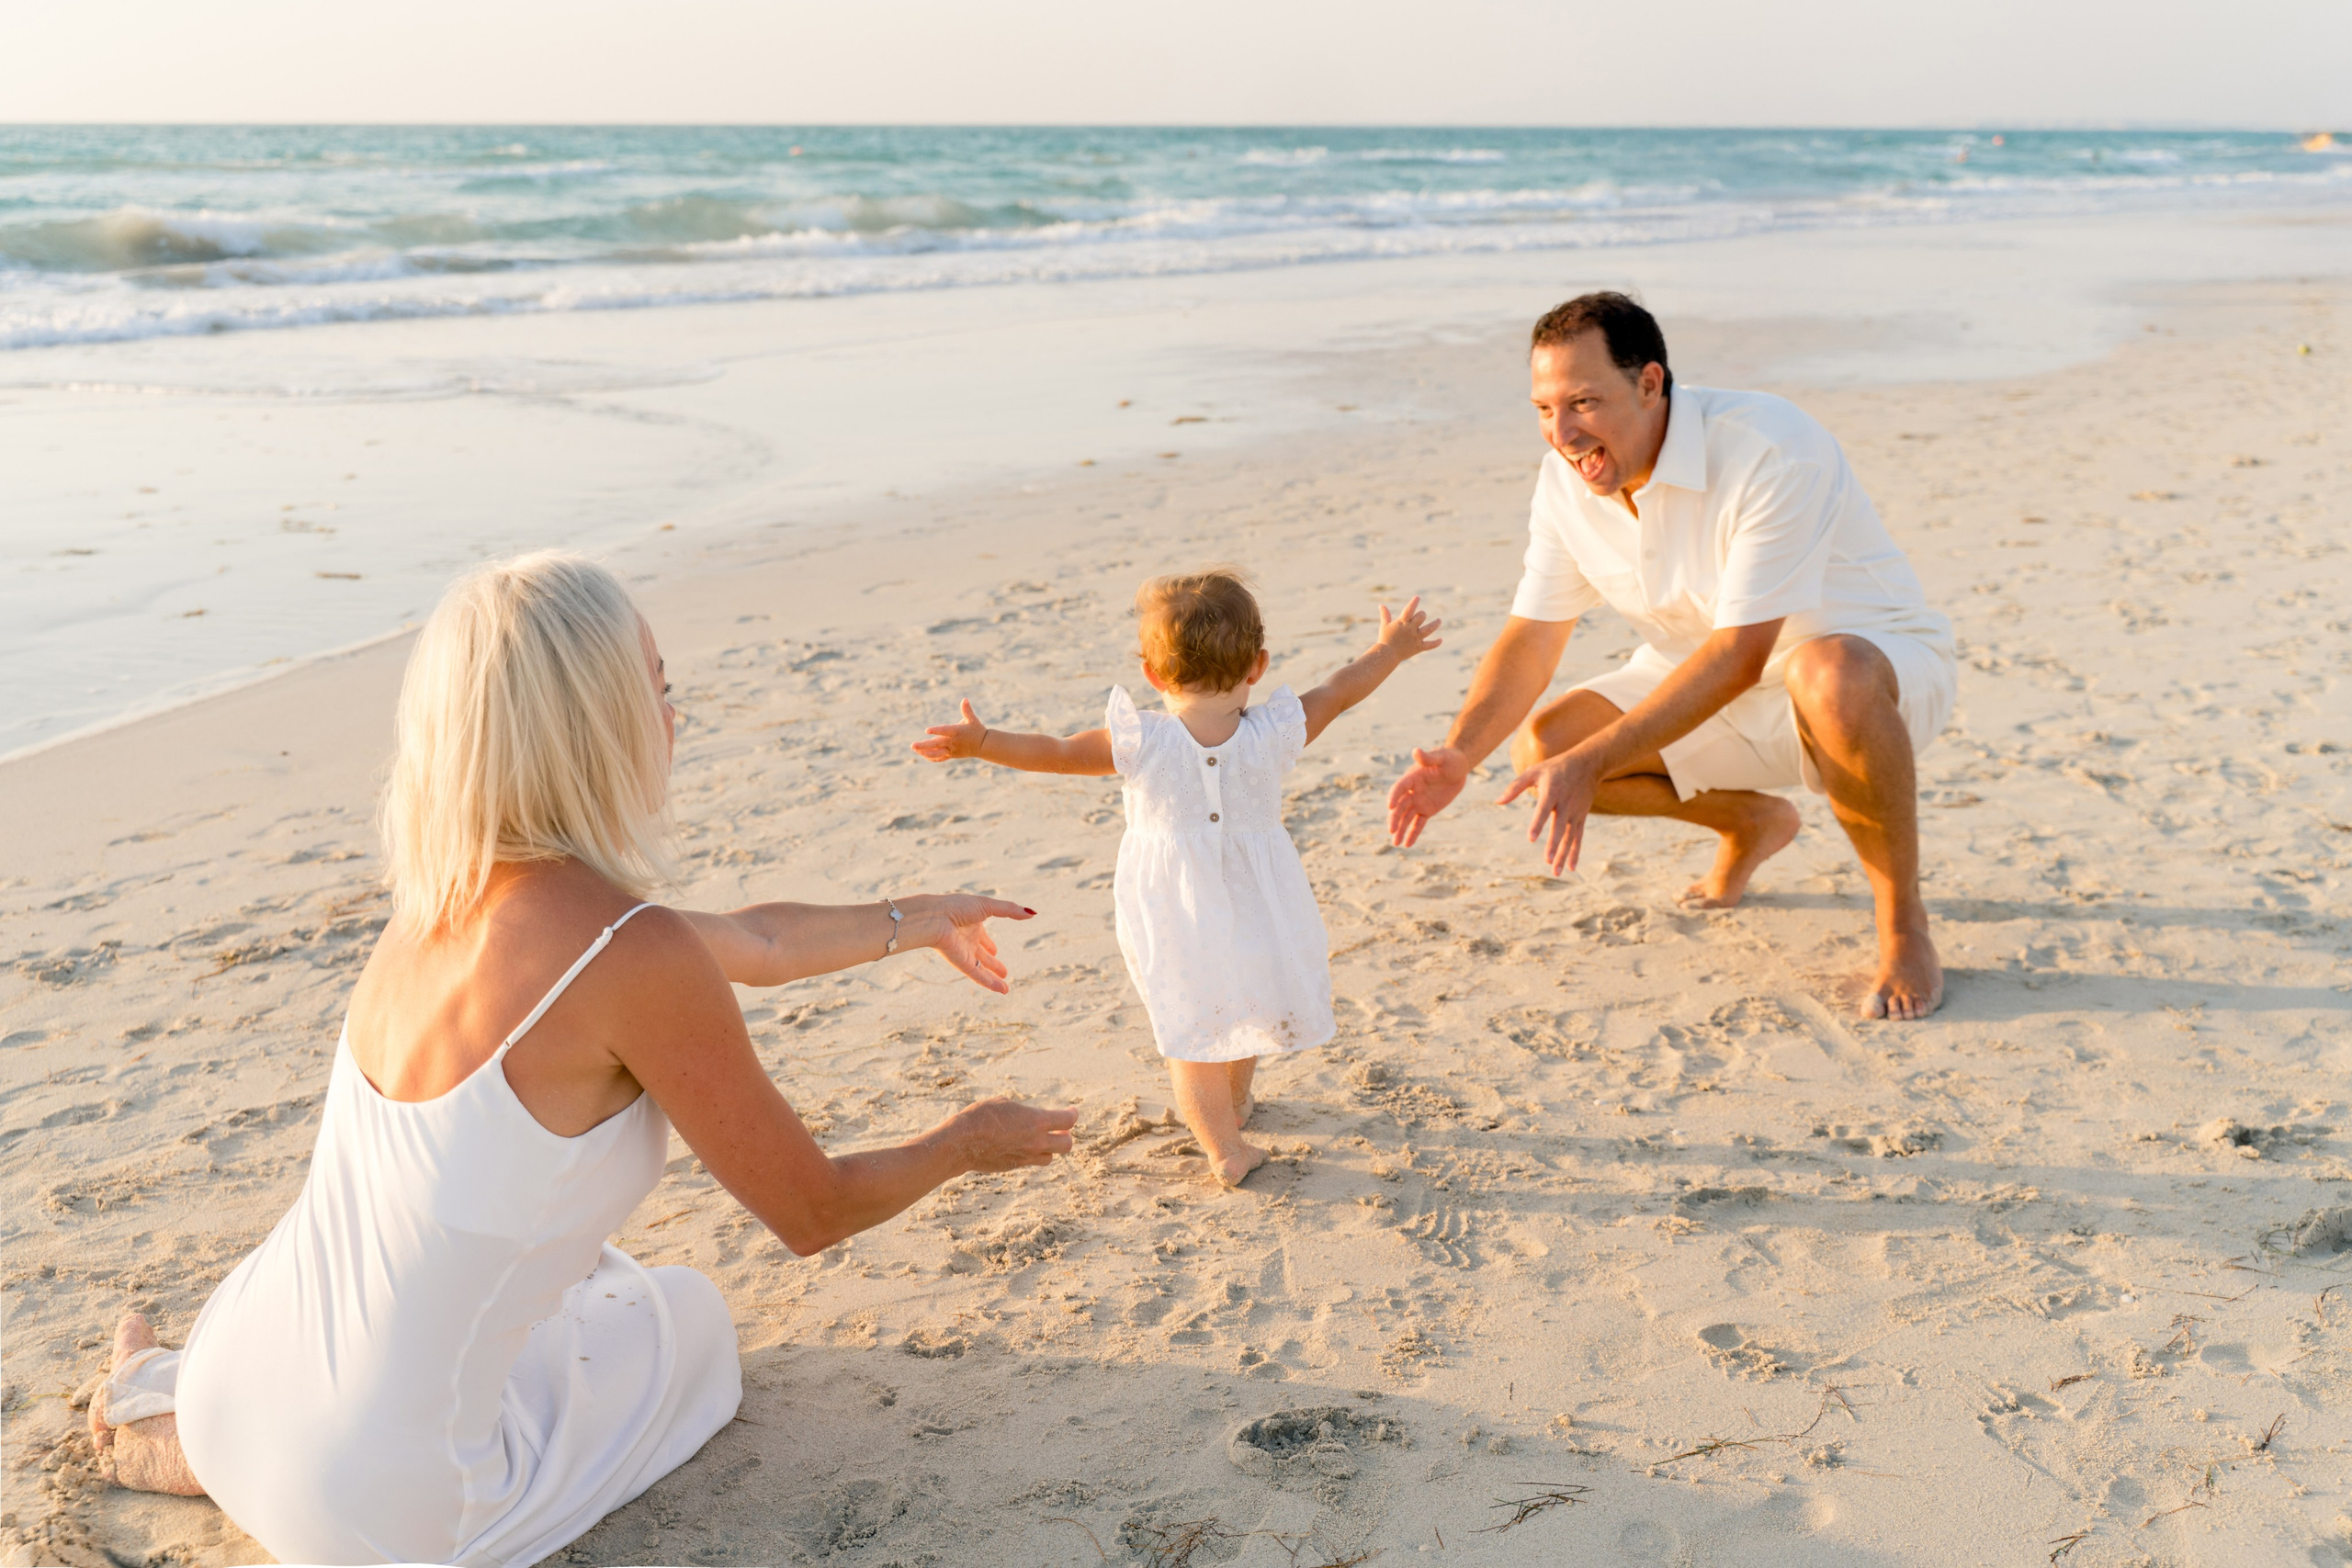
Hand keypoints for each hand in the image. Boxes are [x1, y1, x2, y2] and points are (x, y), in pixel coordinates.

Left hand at [895, 893, 1032, 993]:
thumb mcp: (988, 906)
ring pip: (981, 969)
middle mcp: (967, 939)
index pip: (982, 937)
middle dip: (992, 963)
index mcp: (972, 924)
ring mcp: (964, 952)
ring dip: (993, 978)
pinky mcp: (961, 963)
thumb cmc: (957, 907)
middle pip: (982, 955)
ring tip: (1005, 988)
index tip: (995, 950)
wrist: (935, 918)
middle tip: (1004, 972)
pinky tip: (1002, 990)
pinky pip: (978, 975)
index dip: (989, 943)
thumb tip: (1031, 914)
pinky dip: (990, 983)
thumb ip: (1009, 910)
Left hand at [911, 699, 987, 761]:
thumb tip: (965, 699)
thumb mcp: (972, 719)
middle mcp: (953, 742)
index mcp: (956, 731)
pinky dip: (931, 757)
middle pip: (936, 744)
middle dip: (924, 745)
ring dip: (925, 752)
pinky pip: (940, 758)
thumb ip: (967, 710)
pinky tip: (922, 754)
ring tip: (915, 749)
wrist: (983, 745)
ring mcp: (952, 750)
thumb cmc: (976, 729)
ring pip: (937, 753)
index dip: (936, 731)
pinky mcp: (952, 755)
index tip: (926, 730)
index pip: (945, 731)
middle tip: (912, 745)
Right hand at [936, 1097, 1079, 1171]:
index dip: (1072, 1114)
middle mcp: (1036, 1141)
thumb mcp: (1004, 1103)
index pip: (1067, 1121)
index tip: (1071, 1111)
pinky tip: (1021, 1146)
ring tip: (1041, 1139)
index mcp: (1036, 1121)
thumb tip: (1026, 1117)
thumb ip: (1022, 1111)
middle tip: (1060, 1130)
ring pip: (1050, 1157)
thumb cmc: (980, 1116)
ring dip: (1049, 1148)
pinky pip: (1031, 1162)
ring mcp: (1026, 1156)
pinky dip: (1032, 1155)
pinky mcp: (1015, 1166)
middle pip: (1067, 1145)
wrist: (961, 1142)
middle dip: (1066, 1136)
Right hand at [1375, 596, 1443, 661]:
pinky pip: (1429, 645)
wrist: (1386, 655)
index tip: (1417, 597)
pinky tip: (1441, 640)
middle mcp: (1410, 629)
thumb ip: (1385, 615)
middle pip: (1421, 617)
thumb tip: (1381, 605)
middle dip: (1422, 614)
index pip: (1409, 609)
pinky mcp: (1418, 647)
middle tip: (1421, 615)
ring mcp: (1415, 638)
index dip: (1414, 602)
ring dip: (1435, 624)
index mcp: (1402, 622)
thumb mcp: (1384, 625)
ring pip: (1429, 629)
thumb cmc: (1384, 639)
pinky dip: (1436, 643)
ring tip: (1439, 620)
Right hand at [1386, 745, 1468, 846]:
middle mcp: (1412, 791)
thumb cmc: (1449, 759)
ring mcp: (1418, 802)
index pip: (1400, 788)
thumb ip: (1428, 757)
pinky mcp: (1427, 810)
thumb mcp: (1441, 757)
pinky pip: (1418, 823)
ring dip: (1400, 830)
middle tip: (1391, 830)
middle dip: (1395, 818)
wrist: (1458, 768)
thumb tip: (1416, 751)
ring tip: (1395, 843)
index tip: (1389, 806)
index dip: (1394, 796)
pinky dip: (1413, 833)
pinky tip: (1407, 845)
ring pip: (1406, 818)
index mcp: (1412, 778)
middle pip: (1400, 806)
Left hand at [1498, 748, 1601, 875]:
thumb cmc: (1555, 767)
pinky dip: (1575, 852)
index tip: (1531, 838)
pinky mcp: (1581, 817)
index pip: (1544, 809)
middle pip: (1559, 827)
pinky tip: (1571, 868)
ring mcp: (1575, 812)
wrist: (1588, 763)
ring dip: (1563, 854)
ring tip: (1555, 872)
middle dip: (1553, 845)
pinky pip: (1578, 838)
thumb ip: (1515, 787)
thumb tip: (1497, 802)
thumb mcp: (1534, 771)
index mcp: (1552, 791)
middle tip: (1546, 861)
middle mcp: (1565, 803)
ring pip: (1569, 837)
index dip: (1538, 824)